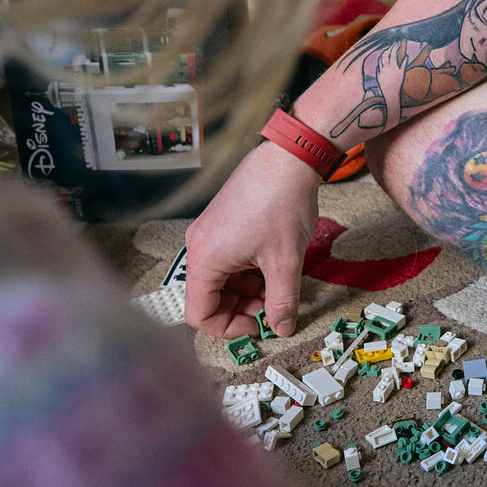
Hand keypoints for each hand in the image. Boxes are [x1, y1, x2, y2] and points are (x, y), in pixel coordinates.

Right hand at [184, 140, 322, 337]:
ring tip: (279, 286)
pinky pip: (228, 259)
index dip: (228, 328)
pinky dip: (248, 271)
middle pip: (210, 296)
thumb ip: (282, 301)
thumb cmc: (281, 205)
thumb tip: (282, 328)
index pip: (199, 313)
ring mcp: (209, 233)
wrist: (288, 158)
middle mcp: (199, 247)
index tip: (257, 326)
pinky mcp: (222, 223)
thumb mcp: (285, 261)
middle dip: (242, 308)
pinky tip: (274, 265)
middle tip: (273, 308)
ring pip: (222, 278)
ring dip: (248, 290)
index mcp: (204, 259)